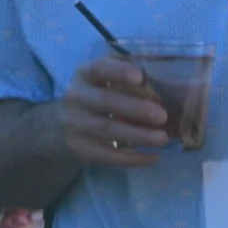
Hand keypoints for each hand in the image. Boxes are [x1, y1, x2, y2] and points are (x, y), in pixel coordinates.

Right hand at [54, 54, 176, 170]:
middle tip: (162, 116)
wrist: (59, 128)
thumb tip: (167, 84)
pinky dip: (132, 158)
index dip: (118, 71)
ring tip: (162, 138)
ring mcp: (74, 124)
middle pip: (105, 101)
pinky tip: (152, 157)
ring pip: (108, 129)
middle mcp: (75, 97)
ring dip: (138, 135)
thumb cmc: (94, 98)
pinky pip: (107, 155)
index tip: (140, 76)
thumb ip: (126, 78)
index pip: (98, 68)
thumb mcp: (102, 81)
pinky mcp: (78, 149)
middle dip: (135, 108)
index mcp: (84, 75)